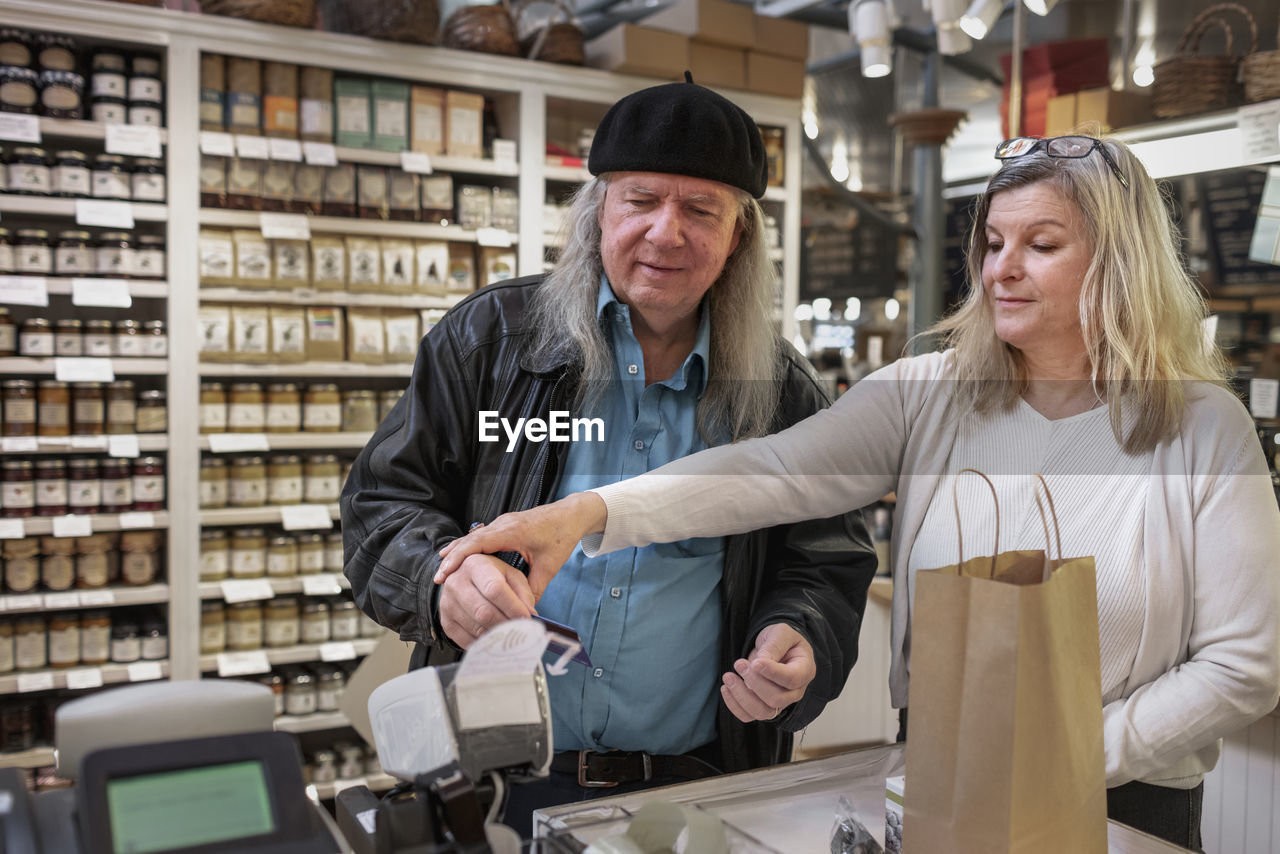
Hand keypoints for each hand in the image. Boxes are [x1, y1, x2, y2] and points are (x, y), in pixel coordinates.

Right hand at [436, 493, 607, 599]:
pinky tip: (459, 556)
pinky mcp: (504, 526)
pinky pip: (480, 536)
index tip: (445, 572)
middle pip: (470, 540)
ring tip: (443, 570)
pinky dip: (468, 547)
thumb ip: (533, 588)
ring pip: (473, 537)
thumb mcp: (549, 566)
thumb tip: (521, 611)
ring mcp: (502, 524)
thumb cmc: (561, 536)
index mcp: (512, 531)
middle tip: (439, 577)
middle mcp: (502, 525)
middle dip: (453, 558)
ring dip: (458, 552)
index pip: (477, 543)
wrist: (570, 515)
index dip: (459, 558)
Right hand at [438, 553, 537, 648]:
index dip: (512, 606)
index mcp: (474, 565)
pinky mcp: (445, 622)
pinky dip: (486, 644)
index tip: (527, 617)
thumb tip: (529, 615)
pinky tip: (497, 638)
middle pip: (484, 612)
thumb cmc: (492, 576)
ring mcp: (447, 604)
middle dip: (506, 624)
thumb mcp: (511, 574)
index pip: (494, 589)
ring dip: (499, 636)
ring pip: (477, 629)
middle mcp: (456, 583)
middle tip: (522, 631)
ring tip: (512, 635)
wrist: (464, 579)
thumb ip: (523, 592)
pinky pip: (467, 641)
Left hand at [720, 623, 815, 722]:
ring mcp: (780, 702)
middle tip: (739, 664)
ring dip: (741, 696)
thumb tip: (759, 664)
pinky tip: (725, 689)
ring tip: (728, 677)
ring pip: (762, 712)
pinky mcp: (763, 707)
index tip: (755, 663)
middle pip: (776, 699)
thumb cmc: (782, 639)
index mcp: (804, 670)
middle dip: (754, 683)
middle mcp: (795, 691)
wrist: (777, 646)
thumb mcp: (781, 633)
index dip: (772, 673)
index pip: (791, 679)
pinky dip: (735, 705)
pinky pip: (749, 715)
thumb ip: (773, 646)